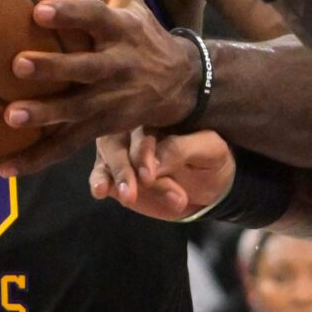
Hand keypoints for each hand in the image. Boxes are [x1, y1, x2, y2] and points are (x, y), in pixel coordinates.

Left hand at [0, 0, 197, 173]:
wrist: (183, 82)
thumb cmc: (137, 28)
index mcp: (120, 28)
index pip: (95, 16)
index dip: (70, 12)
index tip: (38, 9)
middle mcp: (118, 66)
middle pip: (86, 69)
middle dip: (55, 69)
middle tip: (18, 65)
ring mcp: (112, 103)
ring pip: (77, 113)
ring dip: (45, 118)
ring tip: (9, 118)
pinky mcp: (102, 130)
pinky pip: (66, 148)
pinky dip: (35, 160)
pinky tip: (2, 168)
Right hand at [89, 128, 237, 220]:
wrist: (212, 187)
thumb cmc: (211, 159)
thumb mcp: (209, 149)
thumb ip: (181, 149)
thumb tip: (154, 162)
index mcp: (157, 115)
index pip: (141, 126)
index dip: (143, 149)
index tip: (150, 173)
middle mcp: (134, 130)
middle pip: (118, 142)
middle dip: (126, 168)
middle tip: (138, 190)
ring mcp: (123, 152)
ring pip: (110, 159)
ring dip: (117, 178)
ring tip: (128, 197)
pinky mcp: (117, 175)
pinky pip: (101, 175)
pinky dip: (98, 182)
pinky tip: (99, 192)